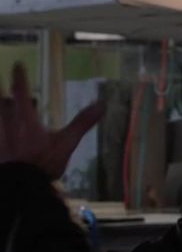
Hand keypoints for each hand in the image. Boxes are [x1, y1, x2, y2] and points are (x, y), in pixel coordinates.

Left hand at [0, 63, 104, 179]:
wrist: (19, 187)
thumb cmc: (42, 163)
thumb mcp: (66, 143)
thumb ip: (82, 123)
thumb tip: (101, 104)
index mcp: (25, 120)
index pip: (20, 93)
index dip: (19, 78)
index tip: (17, 64)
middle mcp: (7, 126)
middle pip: (0, 104)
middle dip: (1, 95)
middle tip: (0, 87)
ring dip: (1, 113)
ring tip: (4, 110)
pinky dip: (0, 136)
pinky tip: (2, 140)